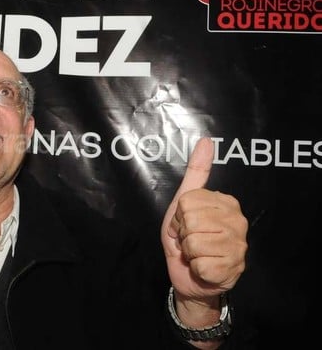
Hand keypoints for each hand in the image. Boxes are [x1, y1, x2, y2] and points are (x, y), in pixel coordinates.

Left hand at [161, 137, 247, 300]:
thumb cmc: (186, 237)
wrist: (190, 275)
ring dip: (189, 252)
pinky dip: (196, 268)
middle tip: (189, 239)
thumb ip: (196, 172)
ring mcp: (239, 246)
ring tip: (196, 252)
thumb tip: (206, 141)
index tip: (185, 224)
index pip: (187, 202)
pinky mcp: (233, 269)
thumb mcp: (184, 202)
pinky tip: (203, 267)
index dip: (179, 216)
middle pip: (191, 221)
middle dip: (183, 234)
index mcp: (227, 202)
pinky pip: (201, 264)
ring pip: (195, 243)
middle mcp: (238, 222)